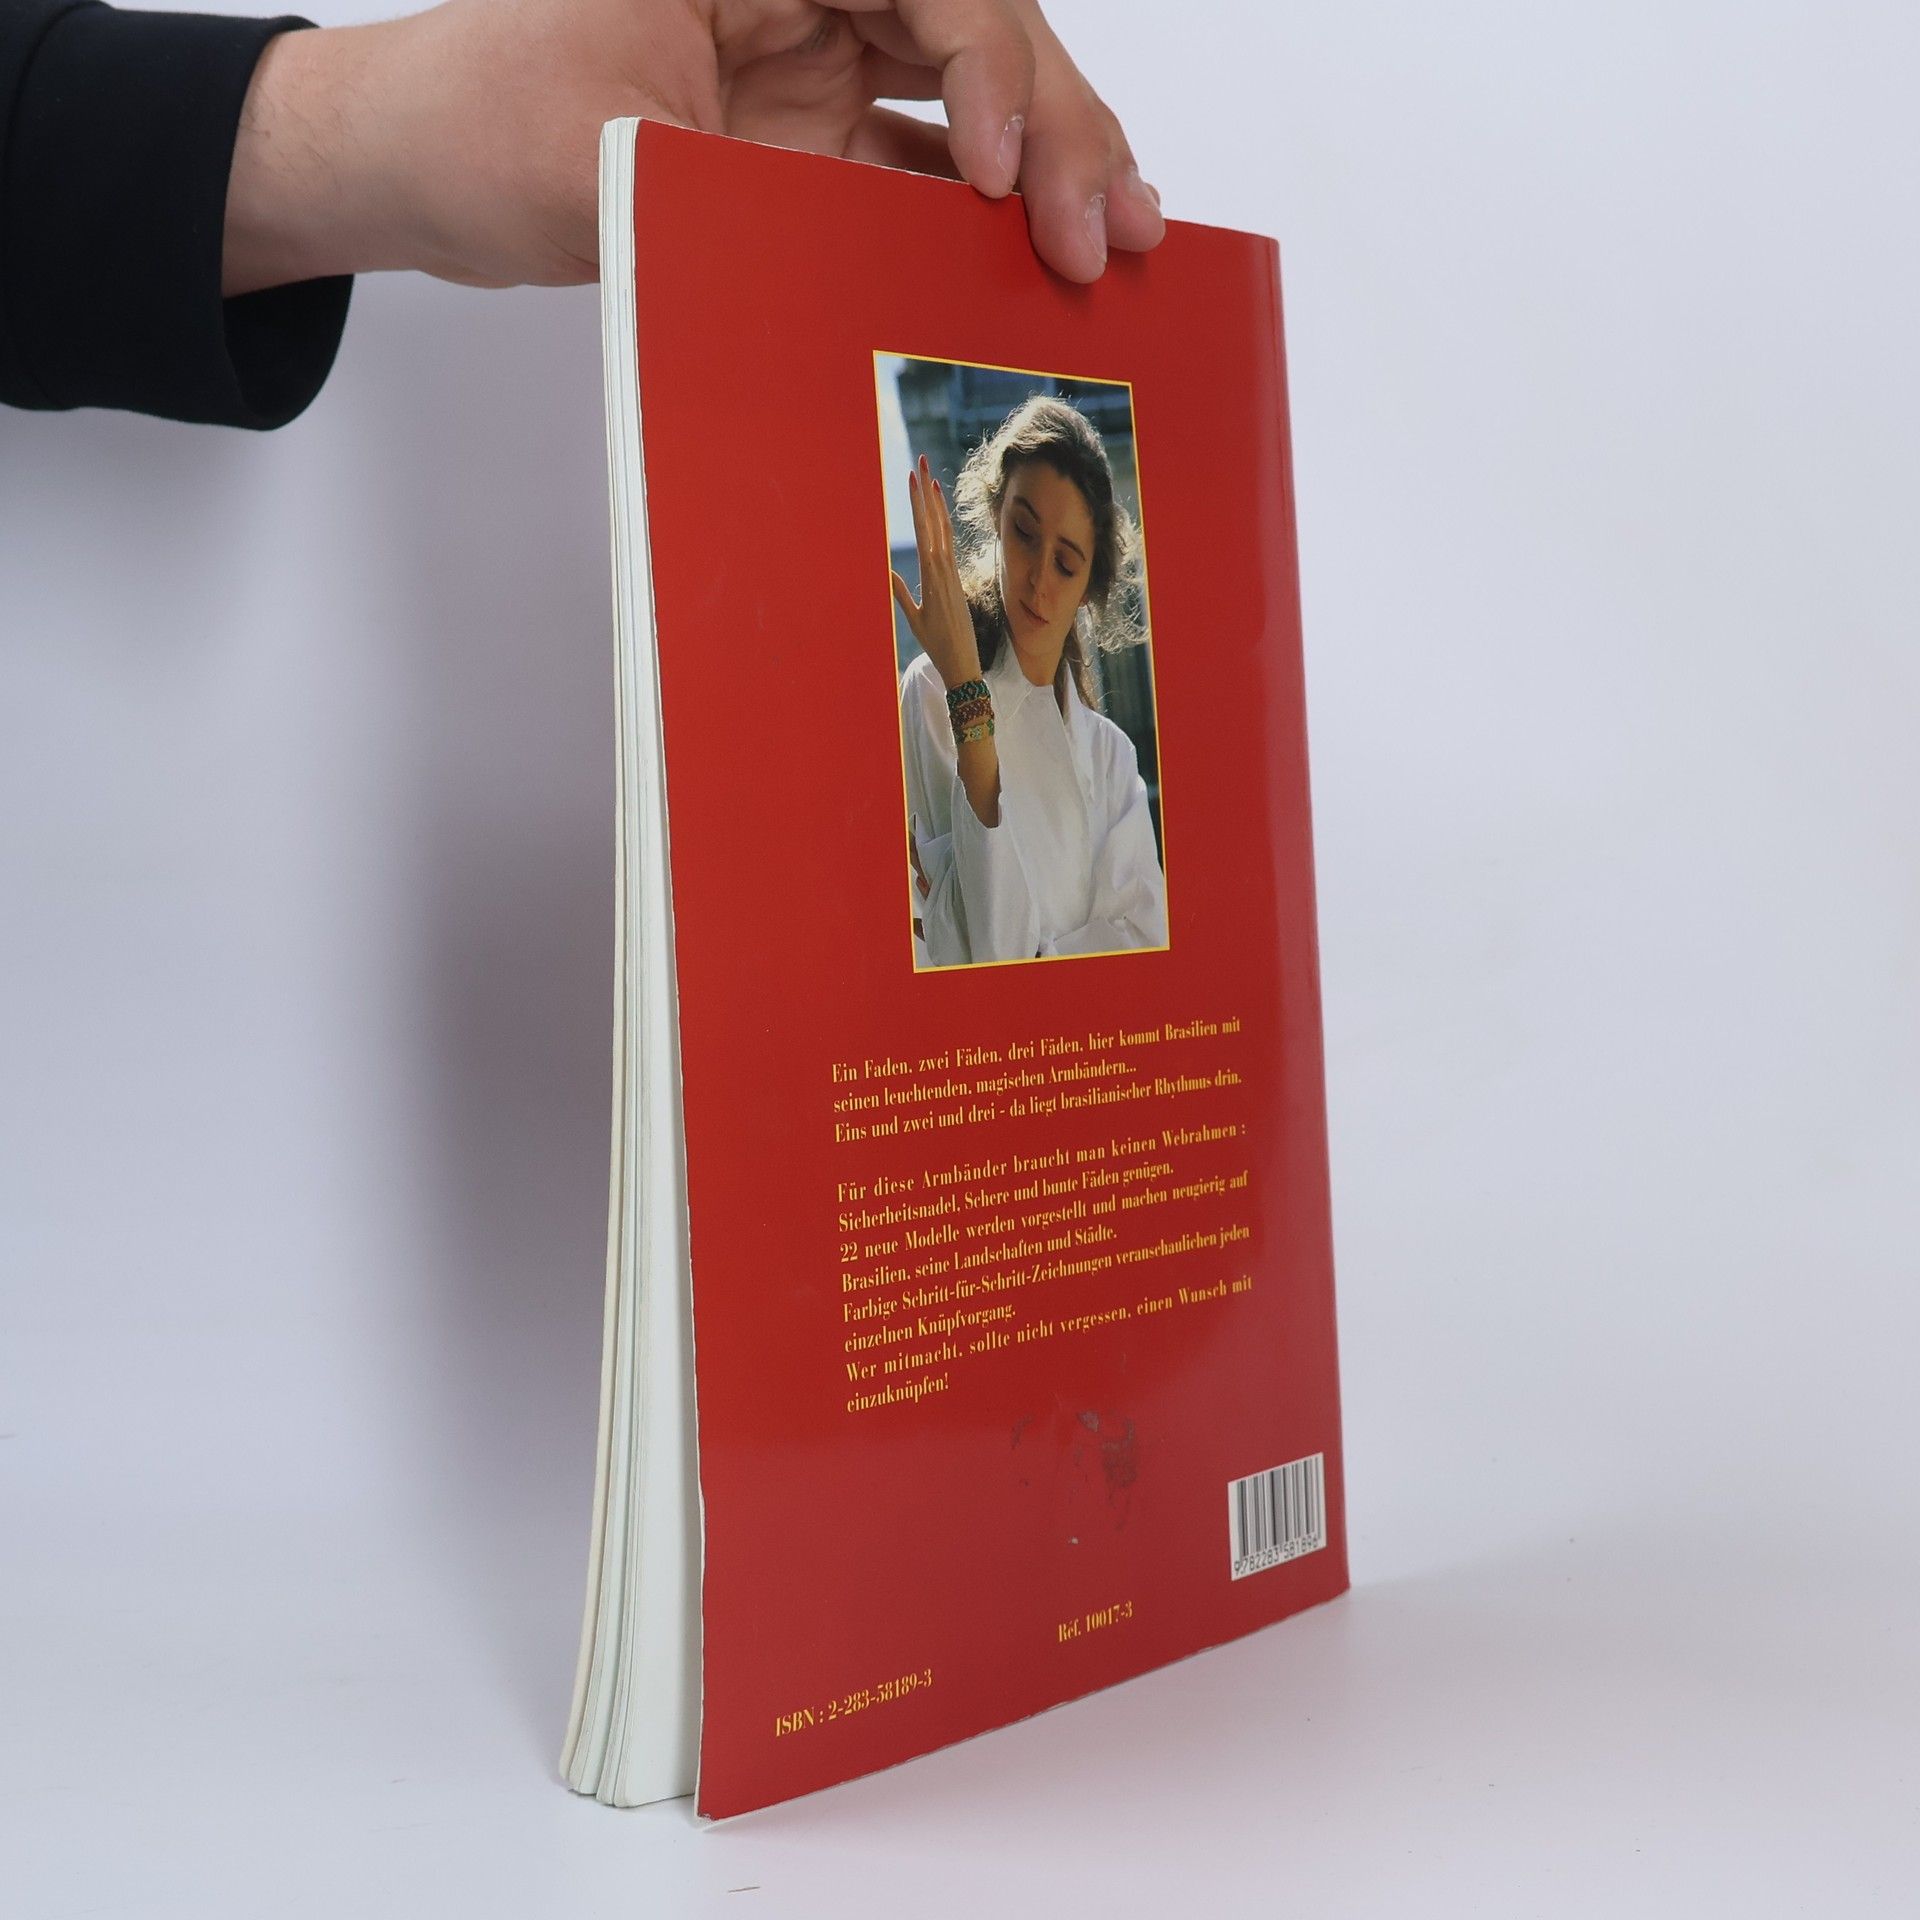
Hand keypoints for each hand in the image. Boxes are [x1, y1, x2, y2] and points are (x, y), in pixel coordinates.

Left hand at [224, 0, 1165, 296]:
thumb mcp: (601, 160)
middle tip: (1107, 227)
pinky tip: (1041, 265)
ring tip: (1123, 242)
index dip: (990, 65)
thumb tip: (879, 256)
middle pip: (974, 28)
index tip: (1001, 174)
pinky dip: (983, 217)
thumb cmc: (470, 122)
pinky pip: (920, 167)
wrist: (411, 170)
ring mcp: (812, 61)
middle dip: (1058, 124)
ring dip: (1051, 166)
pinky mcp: (808, 136)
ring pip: (970, 96)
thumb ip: (743, 195)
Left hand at [891, 454, 981, 693]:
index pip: (932, 532)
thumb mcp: (916, 617)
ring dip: (928, 501)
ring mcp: (946, 575)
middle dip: (926, 493)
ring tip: (922, 473)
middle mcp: (943, 570)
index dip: (926, 505)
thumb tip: (887, 575)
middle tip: (921, 461)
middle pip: (934, 523)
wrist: (961, 666)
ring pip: (936, 530)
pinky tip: (930, 505)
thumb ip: (901, 594)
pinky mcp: (946, 584)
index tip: (920, 480)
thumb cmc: (943, 645)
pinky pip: (938, 548)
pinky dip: (935, 526)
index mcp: (939, 575)